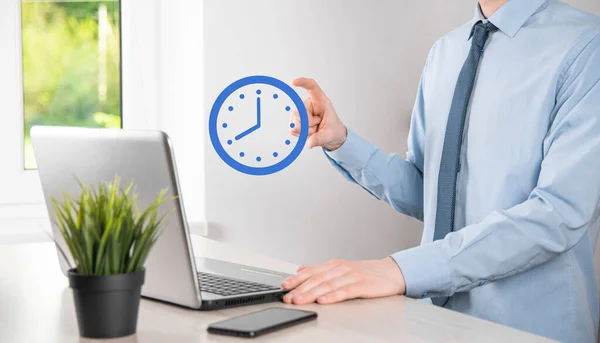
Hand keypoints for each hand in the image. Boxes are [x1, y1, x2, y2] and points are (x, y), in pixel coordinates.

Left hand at [281, 258, 405, 304]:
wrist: (391, 272)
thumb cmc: (366, 272)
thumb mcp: (340, 268)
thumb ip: (320, 270)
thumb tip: (301, 269)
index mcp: (333, 265)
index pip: (311, 272)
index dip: (296, 279)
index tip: (284, 287)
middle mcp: (340, 268)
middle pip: (316, 279)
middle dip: (300, 289)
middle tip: (288, 297)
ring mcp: (351, 276)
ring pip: (327, 284)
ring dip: (311, 293)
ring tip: (300, 300)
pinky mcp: (361, 285)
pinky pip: (345, 291)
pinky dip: (333, 296)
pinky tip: (323, 300)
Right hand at [290, 78, 347, 150]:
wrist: (331, 137)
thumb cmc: (333, 130)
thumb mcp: (330, 134)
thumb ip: (320, 138)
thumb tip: (309, 143)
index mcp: (320, 100)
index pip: (311, 87)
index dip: (302, 83)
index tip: (294, 82)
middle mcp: (308, 104)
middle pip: (298, 111)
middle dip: (307, 124)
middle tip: (317, 126)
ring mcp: (300, 112)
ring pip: (294, 123)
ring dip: (305, 131)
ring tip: (315, 129)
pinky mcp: (294, 121)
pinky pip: (292, 130)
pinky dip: (301, 134)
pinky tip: (309, 132)